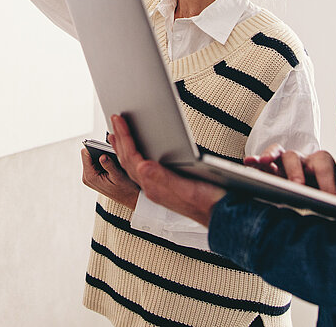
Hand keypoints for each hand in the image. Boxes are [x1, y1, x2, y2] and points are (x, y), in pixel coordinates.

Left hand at [80, 146, 139, 208]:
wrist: (129, 198)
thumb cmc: (125, 190)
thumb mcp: (118, 176)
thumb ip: (109, 165)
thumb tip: (102, 156)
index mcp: (90, 176)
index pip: (85, 153)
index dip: (94, 147)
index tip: (104, 146)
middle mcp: (87, 176)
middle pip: (88, 154)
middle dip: (99, 152)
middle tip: (111, 153)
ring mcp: (90, 176)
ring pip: (93, 157)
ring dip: (103, 156)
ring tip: (113, 159)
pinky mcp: (95, 175)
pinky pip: (97, 162)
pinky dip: (105, 160)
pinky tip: (113, 163)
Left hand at [110, 115, 225, 226]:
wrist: (220, 216)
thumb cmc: (207, 204)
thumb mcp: (186, 188)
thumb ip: (163, 178)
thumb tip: (142, 166)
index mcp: (154, 187)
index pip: (133, 158)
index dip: (125, 138)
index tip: (118, 119)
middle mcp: (152, 188)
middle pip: (129, 161)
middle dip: (121, 139)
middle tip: (114, 119)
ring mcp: (157, 188)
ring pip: (133, 166)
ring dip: (124, 148)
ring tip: (117, 134)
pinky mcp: (164, 187)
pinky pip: (141, 169)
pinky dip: (134, 156)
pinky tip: (136, 151)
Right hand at [245, 144, 335, 196]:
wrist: (325, 204)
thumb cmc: (331, 202)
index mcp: (320, 166)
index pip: (323, 163)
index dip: (327, 179)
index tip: (331, 198)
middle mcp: (301, 162)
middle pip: (296, 157)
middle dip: (295, 171)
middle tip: (296, 187)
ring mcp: (284, 165)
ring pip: (276, 154)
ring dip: (269, 156)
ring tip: (263, 161)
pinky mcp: (270, 173)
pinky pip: (261, 163)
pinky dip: (254, 161)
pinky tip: (249, 163)